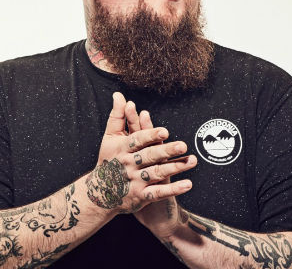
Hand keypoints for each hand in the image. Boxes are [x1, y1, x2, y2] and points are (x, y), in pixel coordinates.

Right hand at [85, 92, 195, 215]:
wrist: (99, 193)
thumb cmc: (108, 160)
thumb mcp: (109, 137)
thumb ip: (117, 116)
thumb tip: (119, 95)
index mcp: (121, 149)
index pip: (137, 140)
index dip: (150, 136)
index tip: (164, 131)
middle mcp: (128, 164)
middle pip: (149, 156)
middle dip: (166, 151)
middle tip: (182, 145)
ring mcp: (135, 181)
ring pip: (156, 173)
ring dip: (175, 168)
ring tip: (192, 161)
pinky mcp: (141, 196)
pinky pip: (158, 193)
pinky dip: (173, 189)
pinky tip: (188, 184)